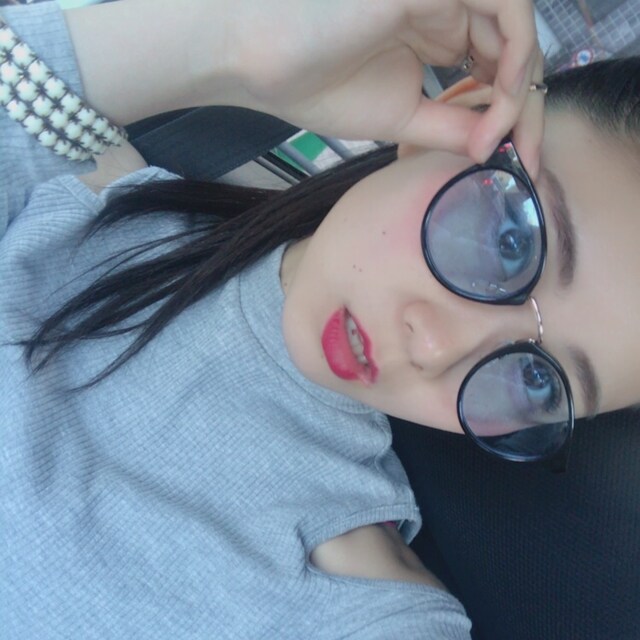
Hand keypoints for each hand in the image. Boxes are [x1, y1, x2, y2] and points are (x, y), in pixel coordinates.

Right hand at [229, 0, 543, 171]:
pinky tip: (504, 99)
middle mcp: (451, 14)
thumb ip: (451, 127)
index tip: (518, 167)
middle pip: (518, 55)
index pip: (498, 74)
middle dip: (530, 110)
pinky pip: (507, 9)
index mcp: (439, 41)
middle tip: (526, 160)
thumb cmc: (319, 87)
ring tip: (512, 139)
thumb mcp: (402, 120)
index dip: (516, 118)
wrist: (267, 61)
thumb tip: (496, 145)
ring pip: (520, 32)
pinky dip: (518, 55)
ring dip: (527, 89)